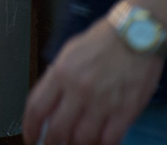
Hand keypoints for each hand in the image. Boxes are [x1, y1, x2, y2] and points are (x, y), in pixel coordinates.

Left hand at [23, 19, 162, 144]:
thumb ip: (57, 77)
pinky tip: (98, 144)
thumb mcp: (69, 53)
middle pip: (57, 130)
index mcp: (61, 73)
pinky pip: (110, 139)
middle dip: (52, 144)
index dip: (30, 128)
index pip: (36, 109)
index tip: (31, 137)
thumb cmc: (104, 41)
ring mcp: (103, 102)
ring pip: (82, 139)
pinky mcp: (126, 111)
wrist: (136, 34)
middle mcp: (78, 90)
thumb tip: (49, 100)